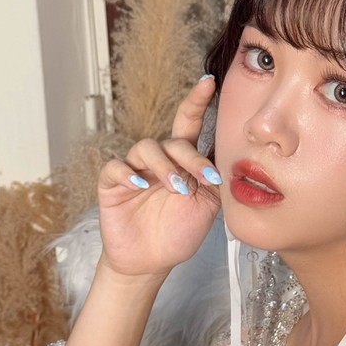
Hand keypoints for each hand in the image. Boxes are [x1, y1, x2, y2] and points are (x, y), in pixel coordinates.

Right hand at [98, 76, 221, 277]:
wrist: (152, 262)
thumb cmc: (178, 233)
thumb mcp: (207, 207)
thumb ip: (216, 182)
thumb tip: (232, 160)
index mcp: (183, 162)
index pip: (190, 125)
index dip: (197, 102)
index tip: (210, 83)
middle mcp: (160, 160)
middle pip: (173, 140)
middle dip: (191, 158)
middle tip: (203, 180)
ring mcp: (135, 169)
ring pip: (146, 147)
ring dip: (165, 166)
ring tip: (176, 189)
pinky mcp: (113, 184)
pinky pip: (116, 167)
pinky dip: (128, 172)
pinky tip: (140, 184)